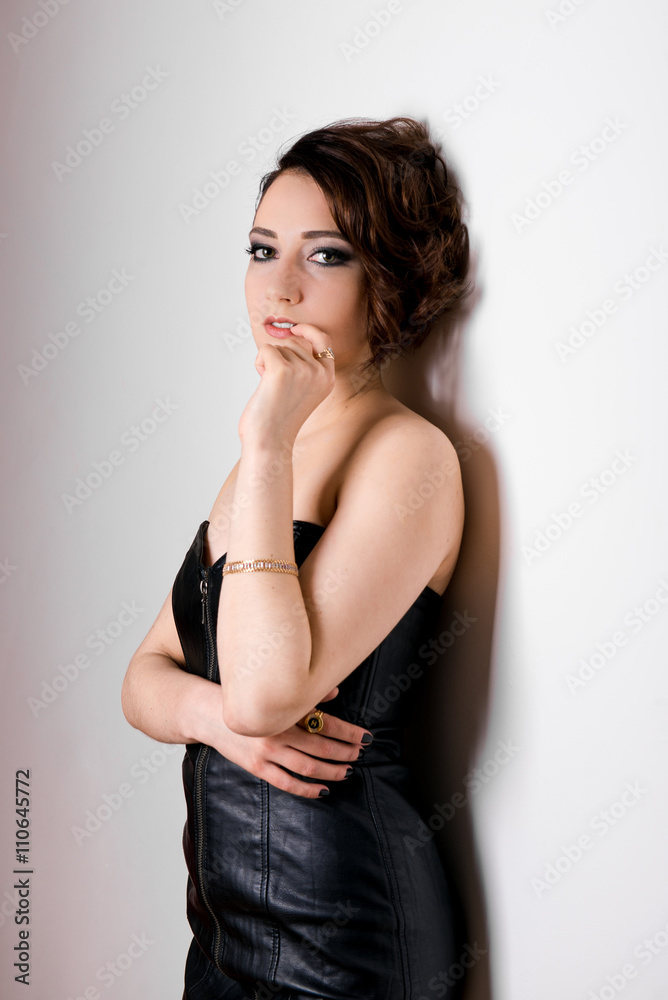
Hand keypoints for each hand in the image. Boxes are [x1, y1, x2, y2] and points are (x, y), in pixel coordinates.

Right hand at [210, 687, 369, 798]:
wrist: (208, 712)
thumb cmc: (245, 699)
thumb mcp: (273, 693)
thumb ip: (305, 695)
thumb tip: (335, 692)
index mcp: (284, 711)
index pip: (325, 723)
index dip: (348, 732)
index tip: (365, 737)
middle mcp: (277, 732)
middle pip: (320, 747)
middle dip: (344, 752)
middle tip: (360, 754)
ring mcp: (266, 752)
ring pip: (307, 767)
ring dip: (331, 771)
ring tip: (348, 771)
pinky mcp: (257, 767)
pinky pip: (287, 783)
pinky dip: (307, 789)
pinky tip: (323, 790)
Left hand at [238, 323, 335, 445]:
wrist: (270, 441)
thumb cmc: (280, 419)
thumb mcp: (302, 390)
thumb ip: (303, 367)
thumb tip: (290, 338)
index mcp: (328, 378)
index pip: (324, 341)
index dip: (309, 330)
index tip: (295, 328)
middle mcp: (319, 373)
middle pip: (294, 343)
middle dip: (280, 357)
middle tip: (277, 385)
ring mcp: (302, 370)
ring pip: (279, 347)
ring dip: (269, 362)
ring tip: (271, 389)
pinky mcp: (282, 370)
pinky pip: (265, 350)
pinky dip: (259, 363)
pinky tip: (263, 384)